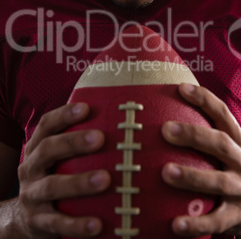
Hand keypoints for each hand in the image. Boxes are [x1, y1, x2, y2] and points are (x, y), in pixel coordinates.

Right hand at [17, 103, 110, 238]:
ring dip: (79, 182)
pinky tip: (98, 224)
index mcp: (36, 148)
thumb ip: (79, 142)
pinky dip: (77, 224)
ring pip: (52, 187)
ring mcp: (31, 195)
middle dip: (73, 142)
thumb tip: (120, 120)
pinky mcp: (37, 222)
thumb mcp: (59, 158)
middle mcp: (30, 168)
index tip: (86, 108)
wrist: (26, 218)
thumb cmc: (55, 176)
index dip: (63, 115)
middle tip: (100, 138)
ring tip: (105, 179)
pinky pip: (57, 223)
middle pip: (47, 149)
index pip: (46, 125)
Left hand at [161, 83, 240, 236]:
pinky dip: (196, 224)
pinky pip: (215, 222)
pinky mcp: (235, 217)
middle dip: (193, 135)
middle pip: (220, 143)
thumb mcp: (221, 148)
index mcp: (237, 140)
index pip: (223, 114)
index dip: (204, 99)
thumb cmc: (225, 168)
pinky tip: (175, 225)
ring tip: (165, 172)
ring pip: (218, 182)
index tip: (180, 88)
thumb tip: (158, 106)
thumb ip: (199, 132)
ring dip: (192, 176)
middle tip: (165, 129)